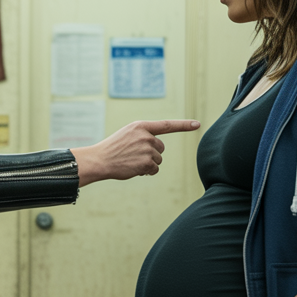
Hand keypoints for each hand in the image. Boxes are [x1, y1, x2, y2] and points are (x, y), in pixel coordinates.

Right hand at [71, 120, 199, 185]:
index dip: (184, 125)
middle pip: (161, 148)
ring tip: (131, 162)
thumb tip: (158, 149)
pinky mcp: (147, 162)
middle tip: (134, 156)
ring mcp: (147, 149)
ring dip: (148, 164)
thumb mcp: (127, 135)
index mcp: (141, 126)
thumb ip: (143, 136)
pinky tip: (134, 169)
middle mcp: (146, 136)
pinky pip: (154, 170)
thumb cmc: (112, 149)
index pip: (167, 125)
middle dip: (151, 154)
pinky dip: (146, 172)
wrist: (99, 160)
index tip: (197, 124)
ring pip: (158, 160)